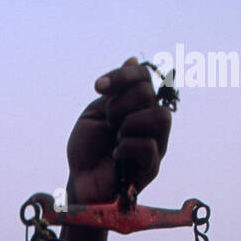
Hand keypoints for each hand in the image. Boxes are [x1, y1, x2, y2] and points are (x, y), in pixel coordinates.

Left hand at [66, 57, 170, 205]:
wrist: (80, 182)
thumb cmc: (87, 150)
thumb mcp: (95, 113)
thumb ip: (114, 91)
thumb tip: (132, 58)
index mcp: (138, 106)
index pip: (144, 76)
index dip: (122, 76)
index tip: (97, 86)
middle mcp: (151, 122)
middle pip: (149, 93)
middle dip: (120, 104)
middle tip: (107, 122)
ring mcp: (155, 144)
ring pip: (160, 117)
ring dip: (129, 123)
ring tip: (115, 137)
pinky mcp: (152, 168)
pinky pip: (148, 147)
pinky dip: (126, 147)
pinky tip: (115, 155)